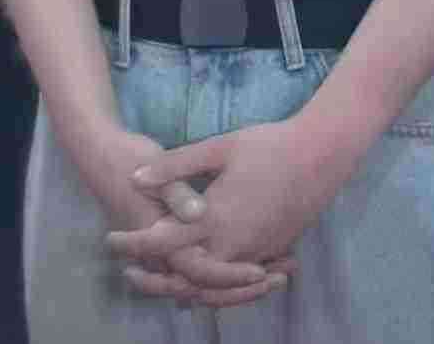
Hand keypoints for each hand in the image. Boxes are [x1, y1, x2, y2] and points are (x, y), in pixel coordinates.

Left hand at [108, 118, 347, 296]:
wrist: (322, 155)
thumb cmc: (270, 145)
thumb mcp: (219, 147)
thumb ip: (176, 165)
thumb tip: (136, 178)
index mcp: (216, 218)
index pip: (164, 243)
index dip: (134, 244)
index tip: (111, 240)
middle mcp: (234, 245)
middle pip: (186, 278)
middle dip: (155, 279)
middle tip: (129, 272)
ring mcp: (255, 253)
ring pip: (212, 287)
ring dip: (184, 288)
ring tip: (160, 284)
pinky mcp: (271, 252)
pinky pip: (236, 282)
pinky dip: (214, 286)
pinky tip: (202, 279)